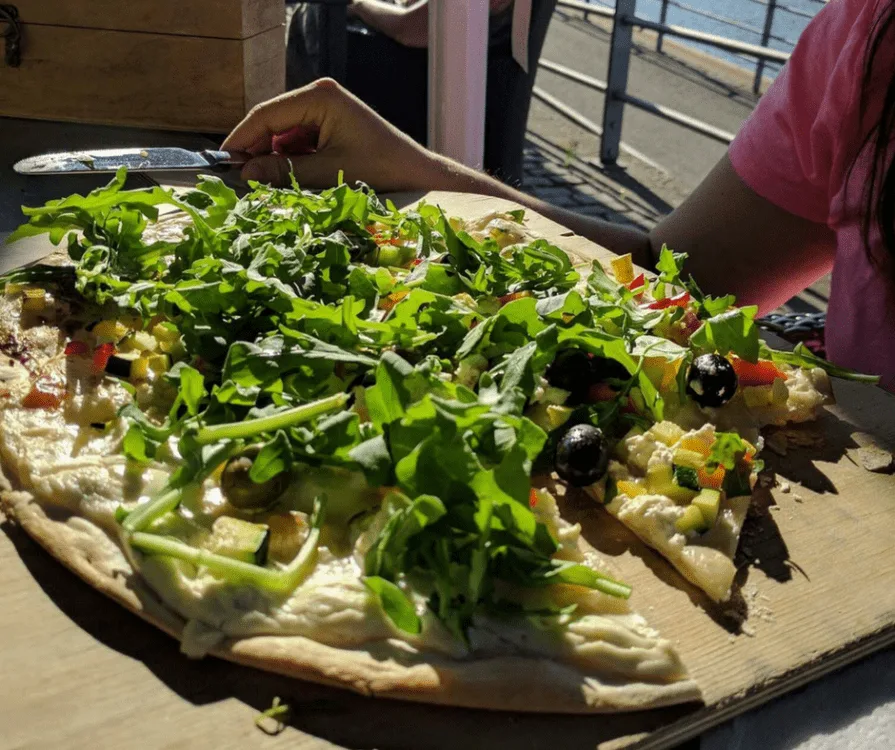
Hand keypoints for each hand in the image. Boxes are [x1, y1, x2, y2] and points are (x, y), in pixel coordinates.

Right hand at [221, 78, 443, 190]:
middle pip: (272, 123)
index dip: (242, 139)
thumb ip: (285, 172)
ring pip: (283, 136)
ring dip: (275, 160)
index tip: (223, 162)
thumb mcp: (328, 172)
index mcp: (320, 96)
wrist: (416, 176)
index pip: (267, 114)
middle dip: (258, 152)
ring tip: (268, 185)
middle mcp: (320, 96)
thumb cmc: (381, 169)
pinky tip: (289, 180)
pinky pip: (298, 143)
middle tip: (243, 180)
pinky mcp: (330, 127)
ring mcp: (325, 110)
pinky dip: (291, 162)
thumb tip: (245, 173)